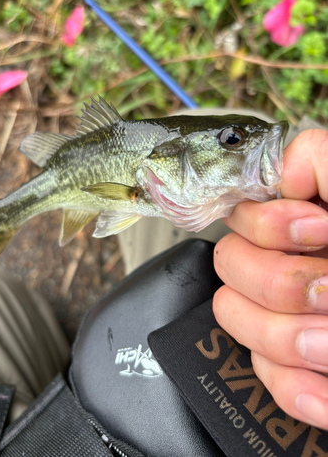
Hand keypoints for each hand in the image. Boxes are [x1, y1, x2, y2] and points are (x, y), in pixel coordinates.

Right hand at [213, 129, 327, 429]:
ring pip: (234, 313)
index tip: (322, 231)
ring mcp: (286, 308)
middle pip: (229, 261)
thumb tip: (283, 174)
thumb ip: (321, 163)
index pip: (243, 208)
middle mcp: (289, 257)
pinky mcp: (291, 355)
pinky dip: (296, 386)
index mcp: (305, 216)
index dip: (270, 224)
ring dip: (286, 336)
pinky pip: (263, 369)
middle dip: (282, 283)